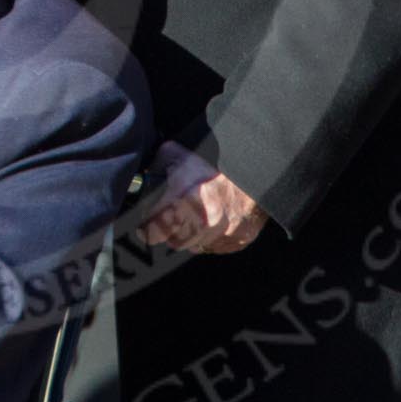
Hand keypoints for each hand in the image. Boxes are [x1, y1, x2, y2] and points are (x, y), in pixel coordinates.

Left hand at [137, 142, 268, 253]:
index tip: (147, 226)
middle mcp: (201, 222)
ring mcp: (221, 234)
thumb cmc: (217, 161)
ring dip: (192, 236)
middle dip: (171, 231)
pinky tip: (216, 220)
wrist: (256, 168)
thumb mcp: (179, 154)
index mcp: (181, 200)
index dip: (147, 229)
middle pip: (173, 242)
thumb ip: (157, 167)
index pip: (151, 233)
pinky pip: (216, 247)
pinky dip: (213, 238)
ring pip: (195, 246)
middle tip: (176, 215)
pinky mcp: (238, 240)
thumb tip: (143, 177)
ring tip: (198, 214)